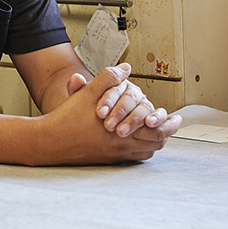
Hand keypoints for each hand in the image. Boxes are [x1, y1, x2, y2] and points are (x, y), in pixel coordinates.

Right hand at [46, 65, 178, 163]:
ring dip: (155, 141)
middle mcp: (122, 144)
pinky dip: (142, 150)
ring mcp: (116, 154)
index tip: (177, 118)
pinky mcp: (108, 160)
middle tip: (172, 125)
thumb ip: (109, 79)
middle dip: (166, 133)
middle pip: (156, 142)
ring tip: (159, 133)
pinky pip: (134, 158)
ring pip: (146, 150)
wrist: (50, 141)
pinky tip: (139, 143)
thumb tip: (126, 69)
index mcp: (122, 129)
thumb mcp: (89, 93)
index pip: (156, 129)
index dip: (169, 123)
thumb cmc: (68, 118)